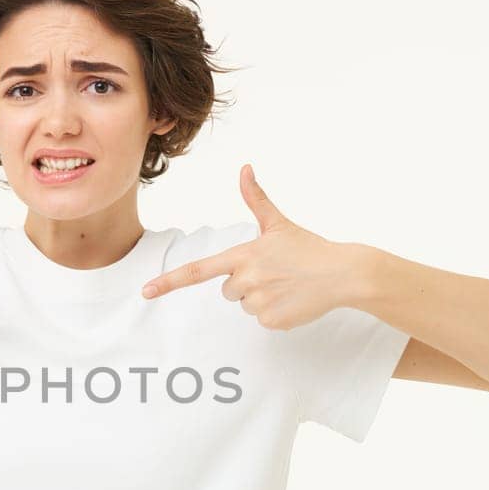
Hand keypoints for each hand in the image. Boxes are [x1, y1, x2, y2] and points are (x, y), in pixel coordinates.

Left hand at [140, 164, 359, 329]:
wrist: (343, 274)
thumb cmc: (308, 248)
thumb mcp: (279, 224)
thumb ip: (256, 199)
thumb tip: (244, 168)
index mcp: (243, 255)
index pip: (198, 270)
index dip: (169, 282)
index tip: (146, 292)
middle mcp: (247, 279)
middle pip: (227, 290)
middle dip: (246, 283)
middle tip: (275, 273)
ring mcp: (259, 302)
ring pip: (245, 305)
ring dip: (261, 297)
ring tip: (287, 285)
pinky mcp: (272, 321)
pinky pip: (262, 320)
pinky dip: (276, 312)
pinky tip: (293, 300)